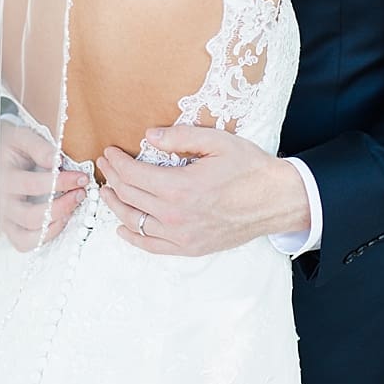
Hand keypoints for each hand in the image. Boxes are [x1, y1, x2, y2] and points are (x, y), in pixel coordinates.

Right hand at [0, 122, 87, 251]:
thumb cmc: (11, 146)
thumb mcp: (22, 137)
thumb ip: (39, 147)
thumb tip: (56, 162)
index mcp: (0, 176)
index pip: (33, 185)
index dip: (61, 183)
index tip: (82, 177)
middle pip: (31, 216)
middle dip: (62, 207)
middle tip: (80, 193)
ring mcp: (3, 216)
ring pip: (28, 235)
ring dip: (55, 224)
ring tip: (72, 209)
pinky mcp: (8, 226)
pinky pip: (24, 243)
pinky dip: (43, 238)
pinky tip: (58, 222)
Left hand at [95, 125, 309, 256]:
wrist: (278, 201)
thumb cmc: (249, 168)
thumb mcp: (216, 142)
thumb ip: (180, 136)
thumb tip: (148, 135)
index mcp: (179, 188)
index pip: (132, 175)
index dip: (116, 162)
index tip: (109, 152)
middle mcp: (176, 215)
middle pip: (129, 196)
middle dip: (112, 178)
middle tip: (105, 165)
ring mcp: (182, 236)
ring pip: (135, 222)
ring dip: (116, 205)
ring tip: (108, 190)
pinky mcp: (190, 248)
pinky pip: (152, 246)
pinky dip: (133, 237)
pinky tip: (123, 227)